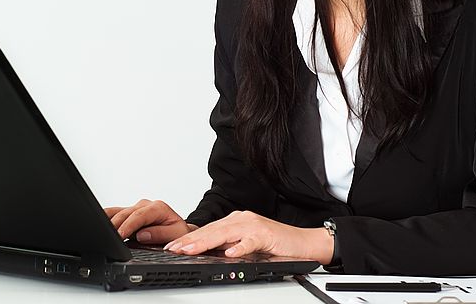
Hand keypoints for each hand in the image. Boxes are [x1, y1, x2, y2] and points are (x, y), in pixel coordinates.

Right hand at [104, 199, 197, 244]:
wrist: (178, 230)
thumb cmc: (177, 232)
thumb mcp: (176, 234)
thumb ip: (160, 233)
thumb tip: (143, 235)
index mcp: (158, 208)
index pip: (139, 215)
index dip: (128, 226)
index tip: (120, 236)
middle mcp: (145, 205)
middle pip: (125, 213)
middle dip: (115, 225)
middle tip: (107, 238)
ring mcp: (136, 208)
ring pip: (117, 211)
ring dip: (108, 221)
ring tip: (100, 231)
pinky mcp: (129, 213)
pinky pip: (114, 214)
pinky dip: (106, 219)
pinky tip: (100, 226)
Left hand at [163, 210, 333, 264]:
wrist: (304, 243)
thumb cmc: (276, 245)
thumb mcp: (246, 246)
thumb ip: (229, 246)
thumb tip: (206, 254)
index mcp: (236, 222)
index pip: (207, 230)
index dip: (188, 238)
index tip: (171, 246)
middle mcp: (243, 220)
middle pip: (212, 230)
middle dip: (190, 240)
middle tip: (172, 248)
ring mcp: (254, 226)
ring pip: (226, 233)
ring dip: (206, 242)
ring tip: (190, 250)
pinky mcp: (267, 235)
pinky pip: (251, 241)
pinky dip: (240, 247)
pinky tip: (229, 253)